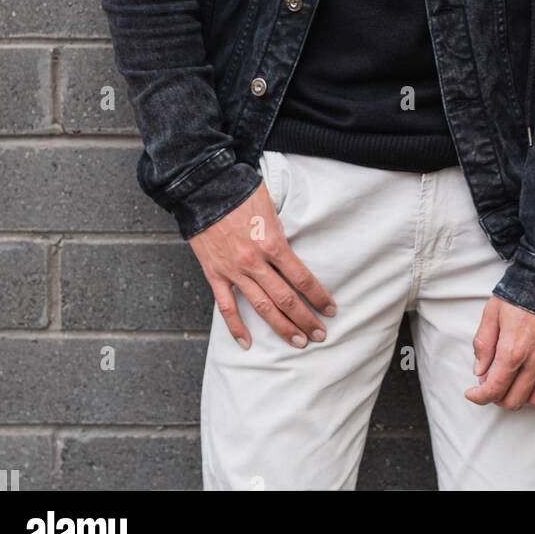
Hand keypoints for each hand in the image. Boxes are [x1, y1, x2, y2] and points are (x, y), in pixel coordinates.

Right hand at [189, 182, 337, 350]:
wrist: (204, 189)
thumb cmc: (241, 192)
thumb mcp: (271, 208)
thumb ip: (281, 233)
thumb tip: (292, 251)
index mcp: (273, 243)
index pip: (302, 278)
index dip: (318, 297)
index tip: (330, 310)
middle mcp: (255, 262)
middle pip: (286, 299)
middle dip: (305, 319)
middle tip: (319, 335)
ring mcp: (234, 271)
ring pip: (262, 307)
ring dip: (282, 327)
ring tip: (298, 342)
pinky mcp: (214, 275)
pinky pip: (226, 307)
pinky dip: (236, 327)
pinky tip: (247, 344)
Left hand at [465, 295, 534, 408]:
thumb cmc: (520, 295)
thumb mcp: (492, 313)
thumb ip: (483, 344)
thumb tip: (479, 371)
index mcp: (512, 351)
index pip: (494, 389)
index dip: (479, 397)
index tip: (473, 393)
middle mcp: (534, 361)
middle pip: (514, 400)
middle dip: (498, 398)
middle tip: (491, 385)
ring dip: (521, 397)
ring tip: (512, 384)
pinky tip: (533, 375)